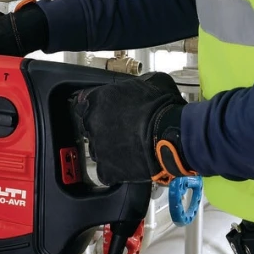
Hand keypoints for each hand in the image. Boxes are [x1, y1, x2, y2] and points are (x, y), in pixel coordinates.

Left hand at [73, 72, 195, 184]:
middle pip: (89, 128)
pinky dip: (115, 170)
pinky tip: (129, 163)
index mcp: (97, 99)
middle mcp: (92, 123)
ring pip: (97, 150)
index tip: (103, 112)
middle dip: (102, 129)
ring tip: (129, 148)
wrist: (171, 134)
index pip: (83, 103)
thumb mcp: (151, 82)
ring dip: (109, 149)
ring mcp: (97, 147)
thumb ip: (134, 85)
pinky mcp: (106, 169)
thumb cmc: (162, 107)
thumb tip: (140, 87)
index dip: (95, 108)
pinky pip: (106, 171)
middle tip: (121, 131)